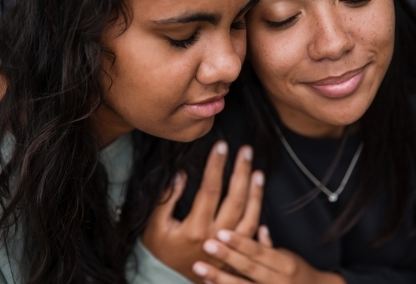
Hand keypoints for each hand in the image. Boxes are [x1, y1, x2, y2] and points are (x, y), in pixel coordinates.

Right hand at [142, 141, 264, 282]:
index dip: (216, 166)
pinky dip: (259, 212)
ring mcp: (229, 247)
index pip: (210, 190)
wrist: (168, 280)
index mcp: (195, 229)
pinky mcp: (236, 253)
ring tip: (258, 170)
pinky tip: (260, 195)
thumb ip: (167, 199)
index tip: (221, 146)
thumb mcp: (155, 226)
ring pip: (250, 216)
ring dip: (256, 191)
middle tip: (246, 150)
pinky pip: (253, 231)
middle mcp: (216, 237)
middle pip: (235, 199)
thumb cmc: (160, 250)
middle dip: (241, 172)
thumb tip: (181, 173)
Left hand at [193, 227, 345, 283]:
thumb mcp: (288, 257)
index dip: (240, 242)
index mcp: (284, 264)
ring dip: (220, 278)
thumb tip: (259, 227)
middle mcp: (278, 281)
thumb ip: (270, 246)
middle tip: (206, 245)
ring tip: (200, 268)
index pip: (258, 251)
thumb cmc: (297, 274)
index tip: (221, 233)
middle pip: (248, 268)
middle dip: (226, 257)